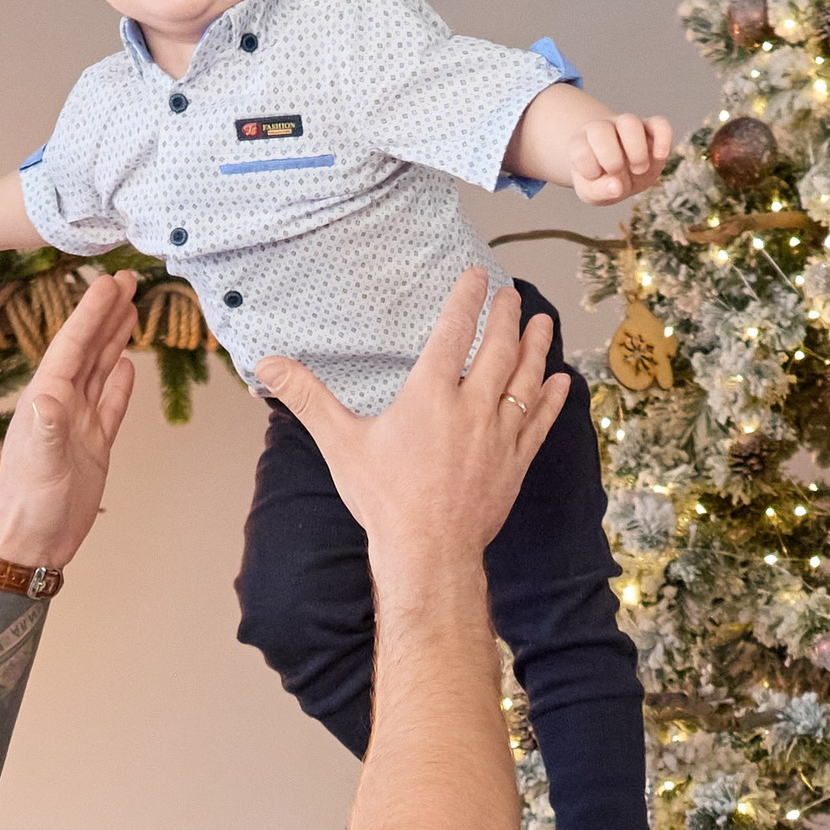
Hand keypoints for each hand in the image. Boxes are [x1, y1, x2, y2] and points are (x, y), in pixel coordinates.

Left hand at [0, 272, 138, 567]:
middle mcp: (60, 405)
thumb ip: (46, 429)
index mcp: (45, 400)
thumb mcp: (39, 466)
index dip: (90, 313)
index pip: (71, 346)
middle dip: (105, 313)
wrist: (34, 546)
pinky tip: (128, 364)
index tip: (108, 283)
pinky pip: (109, 405)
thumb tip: (51, 395)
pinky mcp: (93, 446)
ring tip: (131, 308)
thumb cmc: (30, 508)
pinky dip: (119, 383)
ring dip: (114, 339)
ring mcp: (78, 424)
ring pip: (99, 370)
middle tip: (127, 280)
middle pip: (86, 349)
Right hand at [255, 271, 560, 579]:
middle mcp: (472, 406)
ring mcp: (500, 435)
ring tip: (543, 322)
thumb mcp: (341, 444)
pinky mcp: (515, 463)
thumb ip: (308, 398)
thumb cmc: (384, 500)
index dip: (467, 298)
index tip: (479, 275)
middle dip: (507, 317)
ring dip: (537, 347)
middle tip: (512, 297)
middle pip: (498, 349)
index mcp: (430, 395)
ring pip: (526, 379)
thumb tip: (268, 363)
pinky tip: (561, 381)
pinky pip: (540, 421)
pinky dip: (552, 398)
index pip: (453, 331)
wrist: (428, 553)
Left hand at [567, 110, 672, 206]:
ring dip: (635, 149)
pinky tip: (661, 157)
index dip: (588, 169)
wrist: (618, 171)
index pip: (579, 149)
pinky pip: (660, 123)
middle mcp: (603, 129)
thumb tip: (617, 187)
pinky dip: (663, 138)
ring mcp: (627, 126)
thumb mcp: (592, 192)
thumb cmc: (602, 181)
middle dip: (611, 159)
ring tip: (639, 169)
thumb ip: (599, 191)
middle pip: (601, 131)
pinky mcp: (651, 128)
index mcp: (582, 143)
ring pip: (629, 122)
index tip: (595, 178)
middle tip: (618, 173)